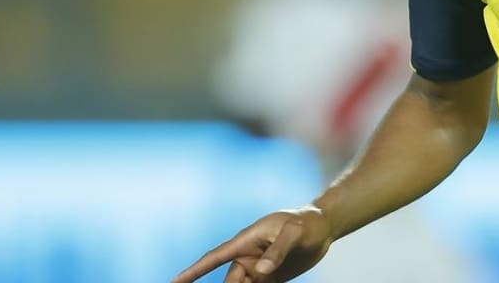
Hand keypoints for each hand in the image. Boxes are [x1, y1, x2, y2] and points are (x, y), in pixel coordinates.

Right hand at [171, 206, 332, 282]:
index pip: (214, 257)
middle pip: (231, 281)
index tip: (174, 282)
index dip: (194, 270)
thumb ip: (278, 250)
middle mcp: (248, 255)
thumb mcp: (295, 232)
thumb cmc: (308, 223)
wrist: (323, 226)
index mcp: (246, 240)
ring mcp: (258, 267)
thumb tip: (260, 271)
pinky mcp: (270, 277)